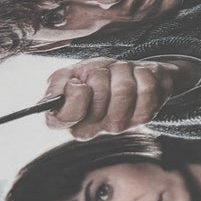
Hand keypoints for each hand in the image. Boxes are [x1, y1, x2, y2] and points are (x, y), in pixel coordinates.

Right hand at [43, 59, 183, 139]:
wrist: (129, 73)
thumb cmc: (97, 77)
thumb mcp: (72, 74)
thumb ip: (57, 83)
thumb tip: (54, 95)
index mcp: (70, 121)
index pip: (66, 116)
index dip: (75, 95)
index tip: (79, 84)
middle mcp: (94, 129)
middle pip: (100, 93)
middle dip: (101, 74)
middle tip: (103, 75)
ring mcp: (120, 125)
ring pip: (124, 89)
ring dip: (122, 71)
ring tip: (120, 74)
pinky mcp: (144, 116)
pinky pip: (146, 88)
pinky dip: (142, 73)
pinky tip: (137, 78)